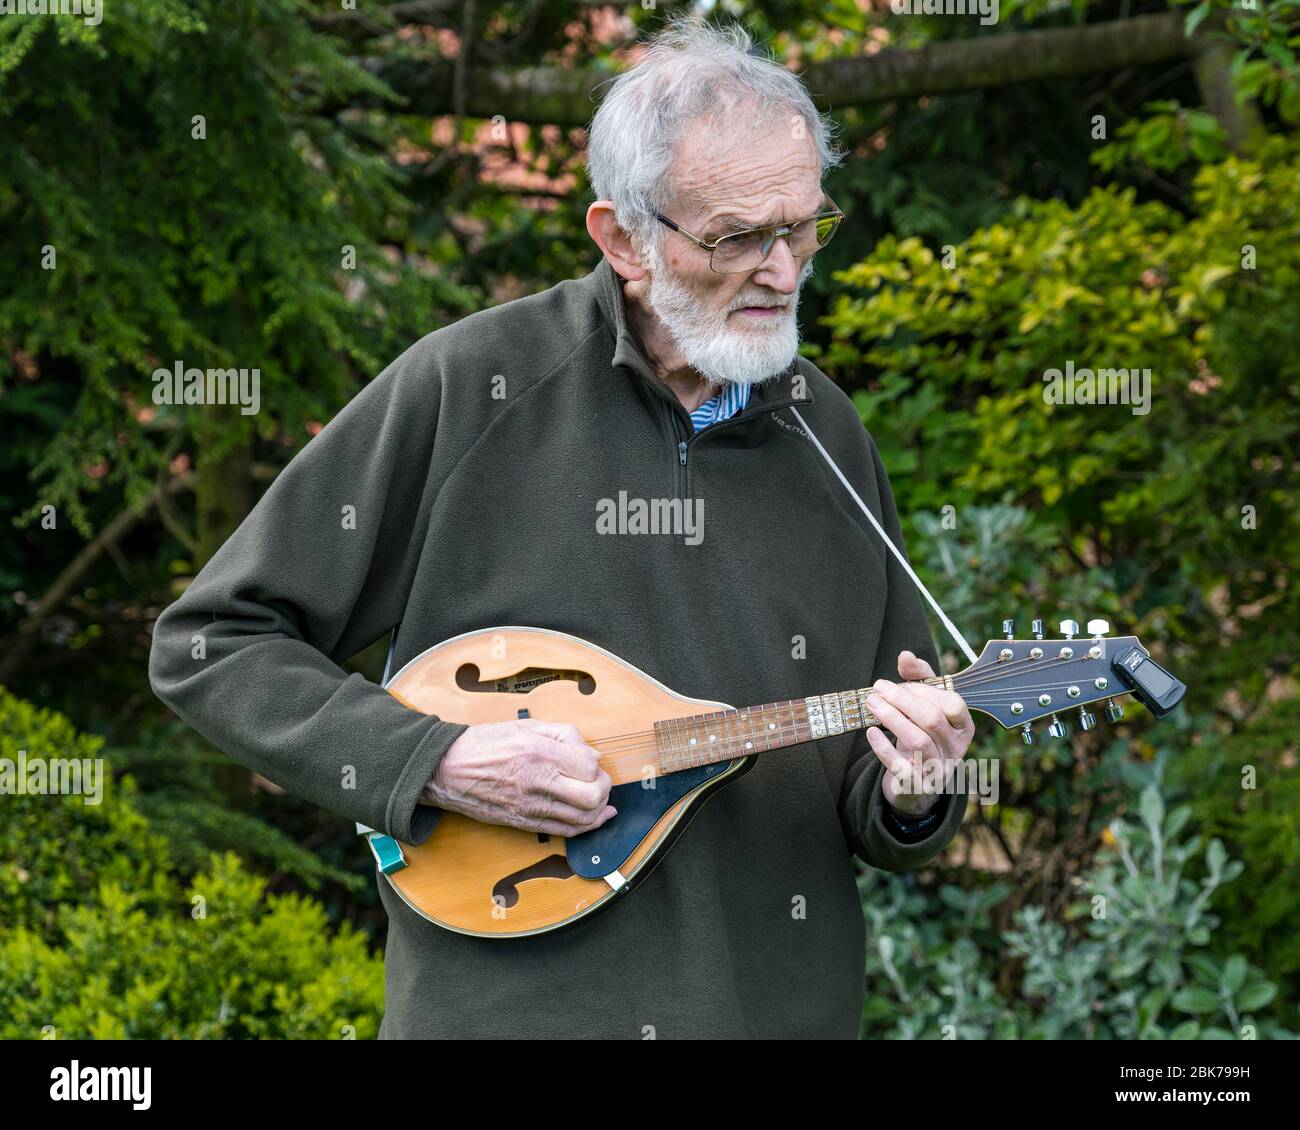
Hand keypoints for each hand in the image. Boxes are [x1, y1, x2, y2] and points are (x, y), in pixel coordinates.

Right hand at [423, 719, 615, 835]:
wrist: (447, 769)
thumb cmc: (483, 744)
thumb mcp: (525, 726)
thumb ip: (563, 735)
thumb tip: (591, 754)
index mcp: (538, 751)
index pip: (588, 766)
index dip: (596, 764)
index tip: (591, 761)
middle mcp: (537, 780)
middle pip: (592, 796)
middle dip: (604, 788)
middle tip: (600, 781)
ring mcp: (530, 805)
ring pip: (582, 818)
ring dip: (599, 810)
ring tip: (599, 799)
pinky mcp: (523, 822)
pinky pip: (564, 831)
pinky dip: (585, 826)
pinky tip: (594, 818)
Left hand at [864, 650, 974, 817]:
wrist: (915, 783)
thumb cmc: (921, 733)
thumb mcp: (924, 705)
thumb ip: (918, 678)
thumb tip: (905, 656)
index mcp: (963, 727)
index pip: (953, 704)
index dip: (925, 691)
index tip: (901, 684)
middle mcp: (956, 749)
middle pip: (932, 720)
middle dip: (902, 700)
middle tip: (877, 688)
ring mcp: (939, 770)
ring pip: (918, 741)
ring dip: (891, 718)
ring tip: (871, 703)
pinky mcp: (918, 786)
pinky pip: (901, 767)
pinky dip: (883, 748)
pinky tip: (870, 732)